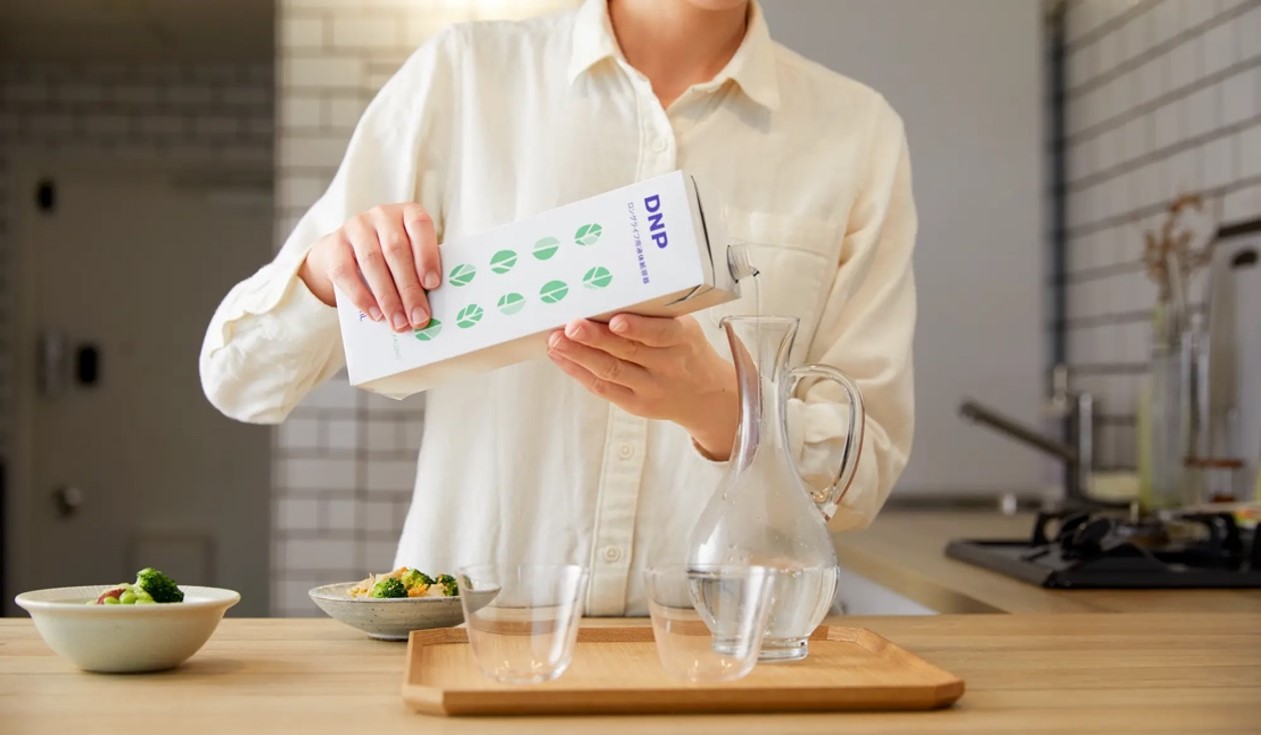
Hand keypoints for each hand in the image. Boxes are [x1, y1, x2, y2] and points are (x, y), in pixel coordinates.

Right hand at [298, 203, 439, 332]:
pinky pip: (346, 273)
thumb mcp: (411, 252)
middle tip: (419, 318)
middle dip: (409, 288)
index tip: (433, 285)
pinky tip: (376, 315)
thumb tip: (429, 305)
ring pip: (372, 262)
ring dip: (388, 297)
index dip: (427, 255)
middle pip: (396, 250)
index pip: (419, 226)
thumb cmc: (393, 256)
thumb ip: (421, 270)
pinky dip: (362, 297)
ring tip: (399, 322)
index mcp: (408, 213)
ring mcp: (356, 227)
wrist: (349, 250)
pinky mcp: (334, 246)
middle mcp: (382, 215)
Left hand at [546, 314, 739, 459]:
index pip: (661, 334)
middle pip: (627, 352)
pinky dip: (578, 371)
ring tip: (556, 341)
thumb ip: (654, 315)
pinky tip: (561, 357)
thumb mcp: (684, 327)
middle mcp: (667, 366)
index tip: (616, 319)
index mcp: (682, 340)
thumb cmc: (686, 350)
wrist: (704, 394)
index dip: (638, 328)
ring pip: (610, 371)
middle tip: (570, 326)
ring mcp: (650, 388)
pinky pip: (603, 388)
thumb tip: (607, 292)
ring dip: (579, 355)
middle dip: (596, 338)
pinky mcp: (634, 404)